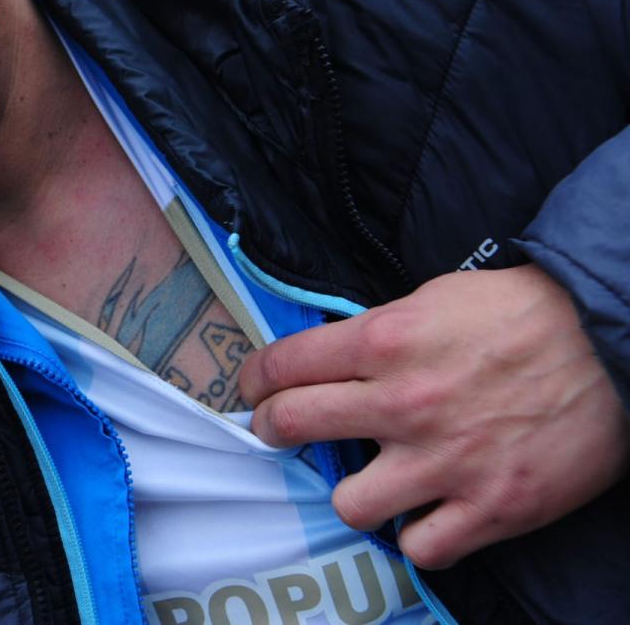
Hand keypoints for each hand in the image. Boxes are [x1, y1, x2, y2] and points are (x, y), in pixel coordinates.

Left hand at [239, 264, 629, 568]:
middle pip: (292, 425)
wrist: (612, 342)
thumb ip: (376, 333)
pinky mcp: (491, 507)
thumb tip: (328, 359)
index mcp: (386, 339)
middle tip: (280, 429)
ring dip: (355, 491)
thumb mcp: (434, 300)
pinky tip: (429, 512)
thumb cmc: (523, 313)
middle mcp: (404, 402)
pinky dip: (420, 533)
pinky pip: (421, 546)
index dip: (255, 380)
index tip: (253, 390)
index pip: (283, 365)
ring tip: (375, 479)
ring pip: (349, 502)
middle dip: (273, 428)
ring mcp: (446, 461)